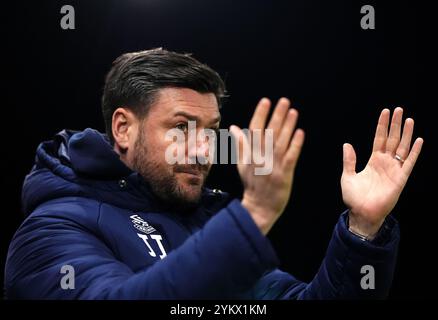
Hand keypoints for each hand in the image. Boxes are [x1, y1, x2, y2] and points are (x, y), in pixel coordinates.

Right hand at [230, 98, 304, 234]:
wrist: (260, 206)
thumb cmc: (251, 183)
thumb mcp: (242, 164)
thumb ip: (240, 145)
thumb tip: (234, 127)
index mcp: (250, 154)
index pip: (255, 130)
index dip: (260, 114)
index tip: (265, 101)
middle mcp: (261, 158)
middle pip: (270, 132)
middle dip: (277, 115)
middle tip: (284, 100)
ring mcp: (273, 166)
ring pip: (281, 142)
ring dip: (288, 126)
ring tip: (293, 111)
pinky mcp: (284, 174)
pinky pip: (291, 157)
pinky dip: (295, 144)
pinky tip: (300, 132)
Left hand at [341, 108, 422, 238]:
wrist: (362, 214)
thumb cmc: (354, 198)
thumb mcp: (348, 176)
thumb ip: (349, 160)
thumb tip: (347, 144)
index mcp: (373, 161)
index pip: (379, 139)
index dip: (382, 126)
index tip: (385, 112)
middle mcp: (385, 163)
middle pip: (392, 139)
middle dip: (395, 124)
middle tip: (398, 109)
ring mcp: (394, 170)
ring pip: (402, 147)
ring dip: (406, 134)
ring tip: (409, 119)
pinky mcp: (400, 179)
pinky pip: (409, 163)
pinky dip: (414, 152)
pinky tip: (418, 140)